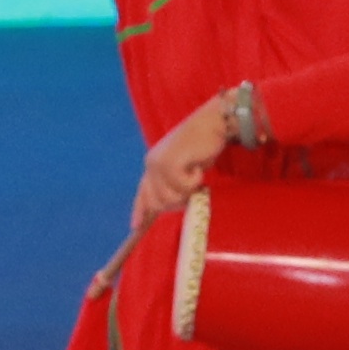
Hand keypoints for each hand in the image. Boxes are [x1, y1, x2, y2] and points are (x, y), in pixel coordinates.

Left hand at [131, 97, 237, 238]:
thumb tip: (171, 204)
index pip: (143, 192)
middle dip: (177, 201)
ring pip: (171, 198)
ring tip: (197, 176)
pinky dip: (195, 181)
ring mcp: (159, 164)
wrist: (212, 123)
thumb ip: (175, 182)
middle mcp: (152, 164)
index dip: (139, 210)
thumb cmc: (202, 144)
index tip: (136, 227)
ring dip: (188, 191)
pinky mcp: (170, 164)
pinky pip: (183, 188)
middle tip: (194, 188)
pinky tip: (198, 167)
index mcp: (153, 164)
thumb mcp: (185, 167)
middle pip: (158, 202)